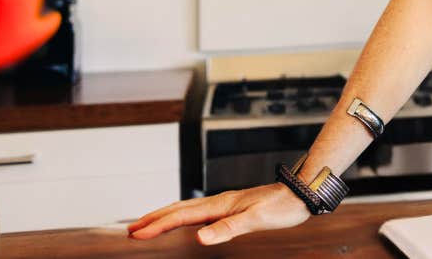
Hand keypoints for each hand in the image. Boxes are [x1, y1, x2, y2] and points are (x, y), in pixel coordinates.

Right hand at [127, 182, 309, 244]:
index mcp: (220, 205)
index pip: (181, 216)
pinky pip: (199, 213)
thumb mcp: (256, 220)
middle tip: (130, 230)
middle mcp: (219, 202)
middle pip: (178, 210)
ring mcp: (224, 204)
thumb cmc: (282, 207)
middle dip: (153, 220)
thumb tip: (200, 238)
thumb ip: (228, 229)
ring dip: (165, 217)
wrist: (300, 194)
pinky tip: (183, 222)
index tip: (136, 234)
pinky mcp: (231, 208)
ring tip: (147, 225)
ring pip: (186, 210)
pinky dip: (182, 217)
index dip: (157, 225)